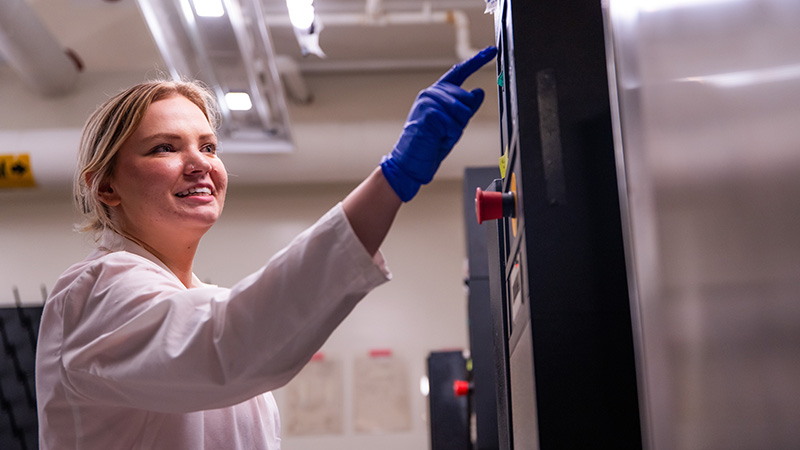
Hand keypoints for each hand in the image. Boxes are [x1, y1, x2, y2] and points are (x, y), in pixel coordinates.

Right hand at [380, 46, 497, 201]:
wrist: (410, 162)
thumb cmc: (430, 144)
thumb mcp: (453, 124)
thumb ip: (466, 108)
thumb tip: (479, 91)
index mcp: (436, 93)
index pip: (459, 73)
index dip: (477, 61)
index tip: (492, 50)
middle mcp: (431, 93)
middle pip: (466, 99)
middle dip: (462, 120)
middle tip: (445, 132)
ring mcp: (428, 101)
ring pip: (462, 112)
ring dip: (455, 130)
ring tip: (439, 136)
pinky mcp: (429, 113)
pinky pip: (454, 124)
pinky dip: (449, 137)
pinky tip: (436, 139)